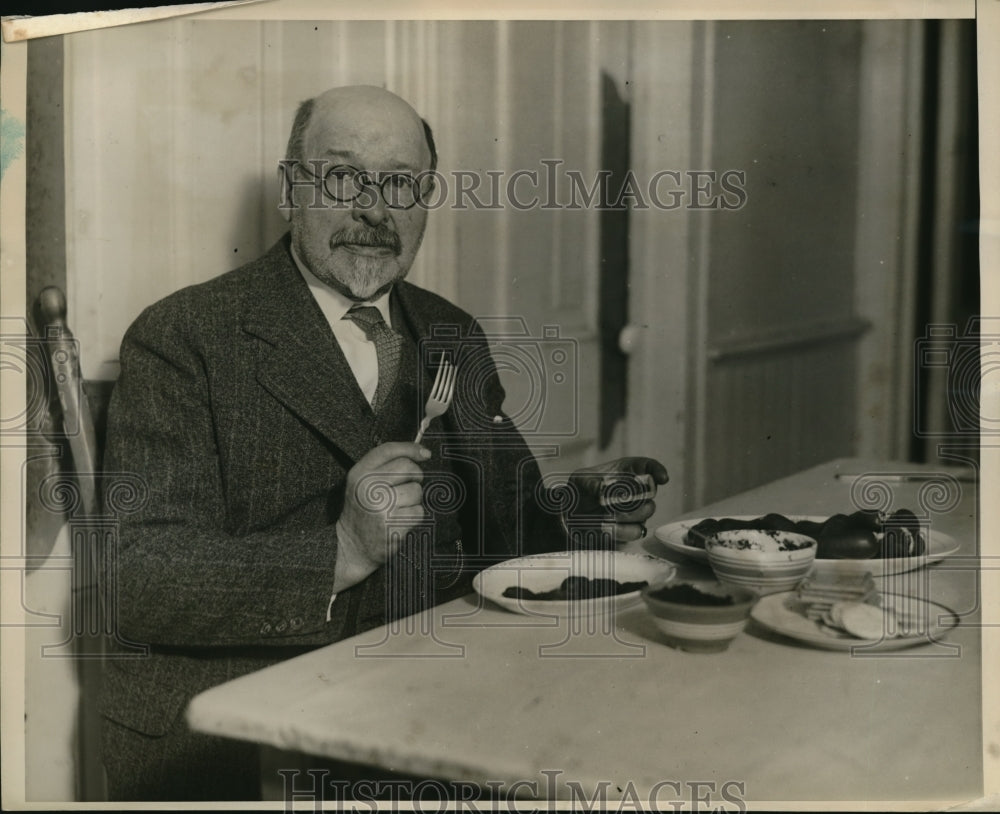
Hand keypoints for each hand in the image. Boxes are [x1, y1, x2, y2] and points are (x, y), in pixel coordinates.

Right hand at [334, 442, 429, 590]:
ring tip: (398, 507)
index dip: (411, 449)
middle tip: (406, 486)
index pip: (389, 450)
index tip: (425, 454)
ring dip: (414, 500)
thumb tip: (425, 453)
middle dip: (415, 476)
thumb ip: (386, 464)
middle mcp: (368, 488)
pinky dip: (414, 516)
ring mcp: (380, 508)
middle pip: (408, 468)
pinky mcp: (392, 526)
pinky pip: (418, 512)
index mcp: (359, 474)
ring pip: (416, 491)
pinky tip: (400, 520)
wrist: (351, 547)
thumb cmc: (363, 509)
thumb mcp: (363, 482)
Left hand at [565, 457, 668, 544]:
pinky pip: (635, 531)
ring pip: (646, 512)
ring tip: (610, 515)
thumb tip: (602, 490)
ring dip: (630, 514)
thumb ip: (591, 482)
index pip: (647, 467)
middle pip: (651, 492)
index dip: (657, 470)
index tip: (661, 479)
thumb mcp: (580, 480)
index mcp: (624, 472)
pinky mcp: (628, 529)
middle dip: (638, 496)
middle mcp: (633, 491)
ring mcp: (633, 511)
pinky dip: (622, 530)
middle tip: (620, 501)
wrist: (569, 515)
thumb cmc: (578, 491)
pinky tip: (607, 527)